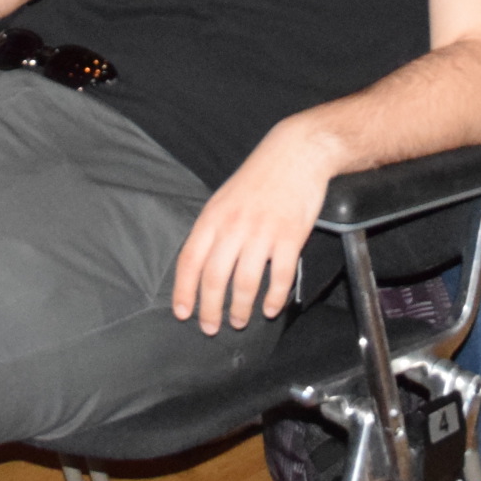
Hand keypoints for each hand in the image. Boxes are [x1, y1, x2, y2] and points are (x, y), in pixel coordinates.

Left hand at [172, 118, 330, 333]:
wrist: (297, 153)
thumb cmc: (258, 176)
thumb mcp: (224, 197)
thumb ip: (212, 229)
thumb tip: (200, 265)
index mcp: (213, 216)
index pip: (190, 261)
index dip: (184, 291)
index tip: (183, 313)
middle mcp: (234, 226)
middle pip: (215, 278)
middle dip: (210, 309)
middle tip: (211, 328)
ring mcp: (263, 232)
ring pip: (246, 283)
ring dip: (241, 309)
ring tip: (240, 321)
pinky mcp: (290, 237)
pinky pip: (280, 278)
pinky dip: (274, 299)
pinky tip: (270, 308)